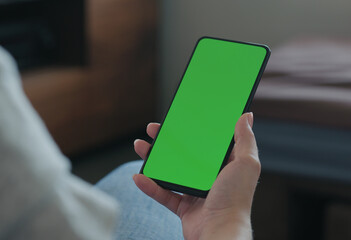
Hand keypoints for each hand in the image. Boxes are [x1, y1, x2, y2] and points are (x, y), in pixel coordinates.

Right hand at [133, 113, 259, 239]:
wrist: (220, 231)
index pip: (206, 142)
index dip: (191, 129)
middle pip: (184, 155)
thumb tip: (246, 116)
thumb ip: (245, 140)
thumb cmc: (236, 199)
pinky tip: (139, 176)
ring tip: (140, 146)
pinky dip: (150, 186)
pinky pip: (163, 194)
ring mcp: (196, 193)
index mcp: (224, 165)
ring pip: (170, 172)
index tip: (178, 118)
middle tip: (154, 130)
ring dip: (153, 160)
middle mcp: (210, 177)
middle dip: (166, 141)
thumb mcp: (246, 163)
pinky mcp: (184, 208)